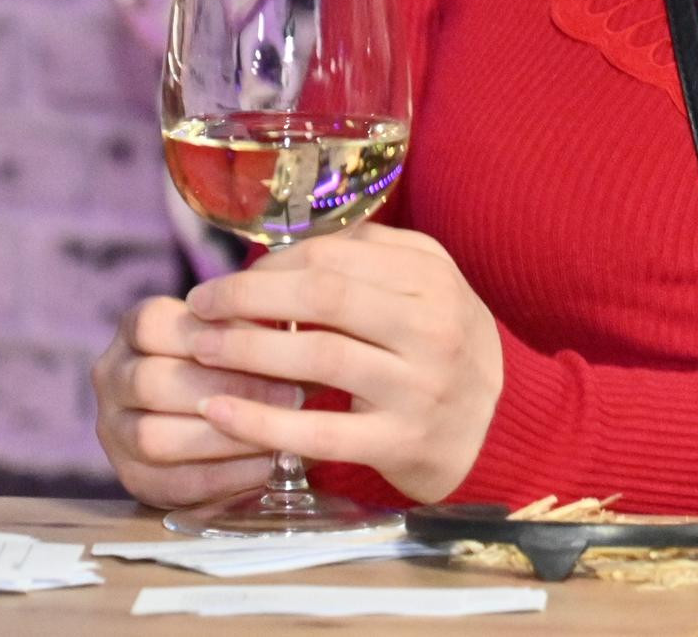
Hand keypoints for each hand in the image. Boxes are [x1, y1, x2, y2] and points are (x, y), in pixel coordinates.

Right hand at [90, 292, 301, 508]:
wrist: (213, 415)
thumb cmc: (239, 360)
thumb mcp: (242, 332)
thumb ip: (259, 329)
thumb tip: (308, 329)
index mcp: (134, 330)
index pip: (153, 324)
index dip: (210, 334)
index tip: (273, 343)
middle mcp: (112, 377)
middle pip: (151, 382)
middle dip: (228, 391)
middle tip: (293, 395)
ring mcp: (114, 431)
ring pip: (153, 437)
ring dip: (224, 437)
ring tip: (282, 433)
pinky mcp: (133, 479)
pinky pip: (173, 483)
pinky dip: (225, 476)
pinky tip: (269, 467)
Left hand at [180, 224, 505, 502]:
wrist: (498, 425)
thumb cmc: (442, 343)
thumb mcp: (426, 284)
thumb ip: (366, 257)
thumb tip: (279, 255)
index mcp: (432, 277)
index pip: (335, 258)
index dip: (269, 266)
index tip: (225, 282)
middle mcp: (431, 326)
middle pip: (324, 298)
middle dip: (248, 299)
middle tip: (199, 308)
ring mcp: (419, 387)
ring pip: (319, 358)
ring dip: (246, 352)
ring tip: (201, 351)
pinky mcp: (402, 442)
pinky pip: (321, 432)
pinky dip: (263, 422)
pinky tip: (218, 413)